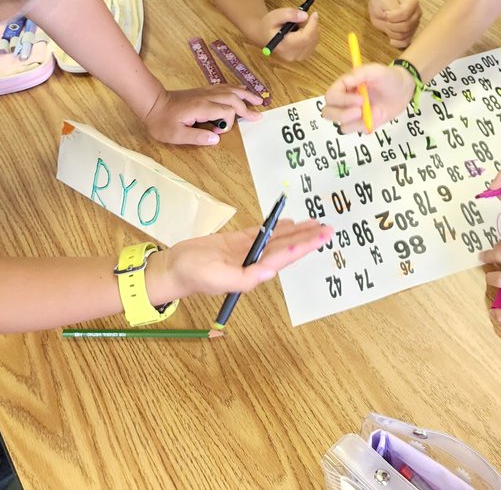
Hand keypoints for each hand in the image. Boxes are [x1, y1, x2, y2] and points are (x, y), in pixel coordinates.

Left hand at [143, 87, 261, 146]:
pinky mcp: (203, 90)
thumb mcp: (176, 135)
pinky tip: (240, 92)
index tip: (217, 132)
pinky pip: (224, 87)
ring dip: (245, 95)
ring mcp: (205, 91)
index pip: (226, 112)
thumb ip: (197, 137)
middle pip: (233, 98)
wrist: (152, 103)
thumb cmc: (162, 121)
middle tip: (259, 116)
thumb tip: (217, 138)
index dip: (228, 124)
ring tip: (258, 100)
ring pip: (230, 89)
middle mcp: (206, 96)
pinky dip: (235, 89)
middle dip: (247, 107)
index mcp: (202, 107)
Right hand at [159, 219, 332, 298]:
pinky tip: (287, 223)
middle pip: (286, 247)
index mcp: (253, 272)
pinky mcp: (236, 243)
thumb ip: (244, 278)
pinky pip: (260, 234)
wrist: (172, 268)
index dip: (303, 246)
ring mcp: (246, 252)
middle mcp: (254, 262)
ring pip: (276, 239)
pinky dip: (275, 228)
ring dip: (295, 232)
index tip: (321, 237)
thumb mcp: (217, 278)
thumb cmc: (193, 274)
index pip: (283, 256)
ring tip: (314, 224)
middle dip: (307, 238)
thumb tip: (269, 272)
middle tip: (328, 228)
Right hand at [258, 8, 320, 61]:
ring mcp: (298, 58)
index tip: (314, 14)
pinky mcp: (302, 57)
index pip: (305, 37)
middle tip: (303, 17)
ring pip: (314, 41)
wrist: (264, 35)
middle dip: (312, 26)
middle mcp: (292, 55)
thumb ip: (289, 14)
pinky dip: (311, 35)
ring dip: (311, 30)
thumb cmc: (269, 25)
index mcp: (284, 46)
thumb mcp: (275, 15)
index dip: (312, 25)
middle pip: (311, 40)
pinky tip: (301, 31)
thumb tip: (305, 16)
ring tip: (298, 25)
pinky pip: (313, 44)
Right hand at [322, 63, 414, 132]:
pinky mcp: (360, 124)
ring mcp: (351, 114)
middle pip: (328, 113)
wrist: (403, 91)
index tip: (361, 100)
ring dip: (357, 122)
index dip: (342, 100)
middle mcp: (344, 101)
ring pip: (342, 125)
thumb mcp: (376, 71)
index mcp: (344, 86)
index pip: (331, 96)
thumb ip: (361, 73)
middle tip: (359, 112)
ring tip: (374, 112)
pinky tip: (377, 116)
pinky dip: (366, 126)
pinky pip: (356, 131)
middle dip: (342, 115)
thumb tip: (346, 80)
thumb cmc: (388, 78)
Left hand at [369, 0, 420, 48]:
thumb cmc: (383, 2)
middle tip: (386, 20)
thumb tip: (396, 16)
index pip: (405, 14)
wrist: (381, 8)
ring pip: (405, 35)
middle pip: (406, 26)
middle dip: (391, 25)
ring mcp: (415, 24)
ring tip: (388, 25)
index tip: (386, 14)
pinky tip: (391, 37)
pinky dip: (396, 42)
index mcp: (412, 1)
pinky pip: (405, 43)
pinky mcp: (411, 34)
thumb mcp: (383, 0)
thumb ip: (391, 7)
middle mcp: (417, 13)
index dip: (392, 17)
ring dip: (392, 32)